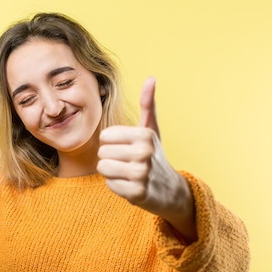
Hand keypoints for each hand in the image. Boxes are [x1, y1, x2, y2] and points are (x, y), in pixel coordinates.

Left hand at [97, 77, 196, 240]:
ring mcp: (141, 173)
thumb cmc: (155, 155)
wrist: (169, 190)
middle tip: (127, 162)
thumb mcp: (151, 129)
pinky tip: (130, 184)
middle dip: (110, 158)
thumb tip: (151, 78)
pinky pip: (109, 185)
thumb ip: (148, 105)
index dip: (111, 143)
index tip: (126, 147)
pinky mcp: (137, 193)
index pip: (105, 136)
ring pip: (102, 168)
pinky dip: (117, 186)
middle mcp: (144, 153)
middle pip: (102, 152)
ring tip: (127, 172)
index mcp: (145, 134)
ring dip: (111, 172)